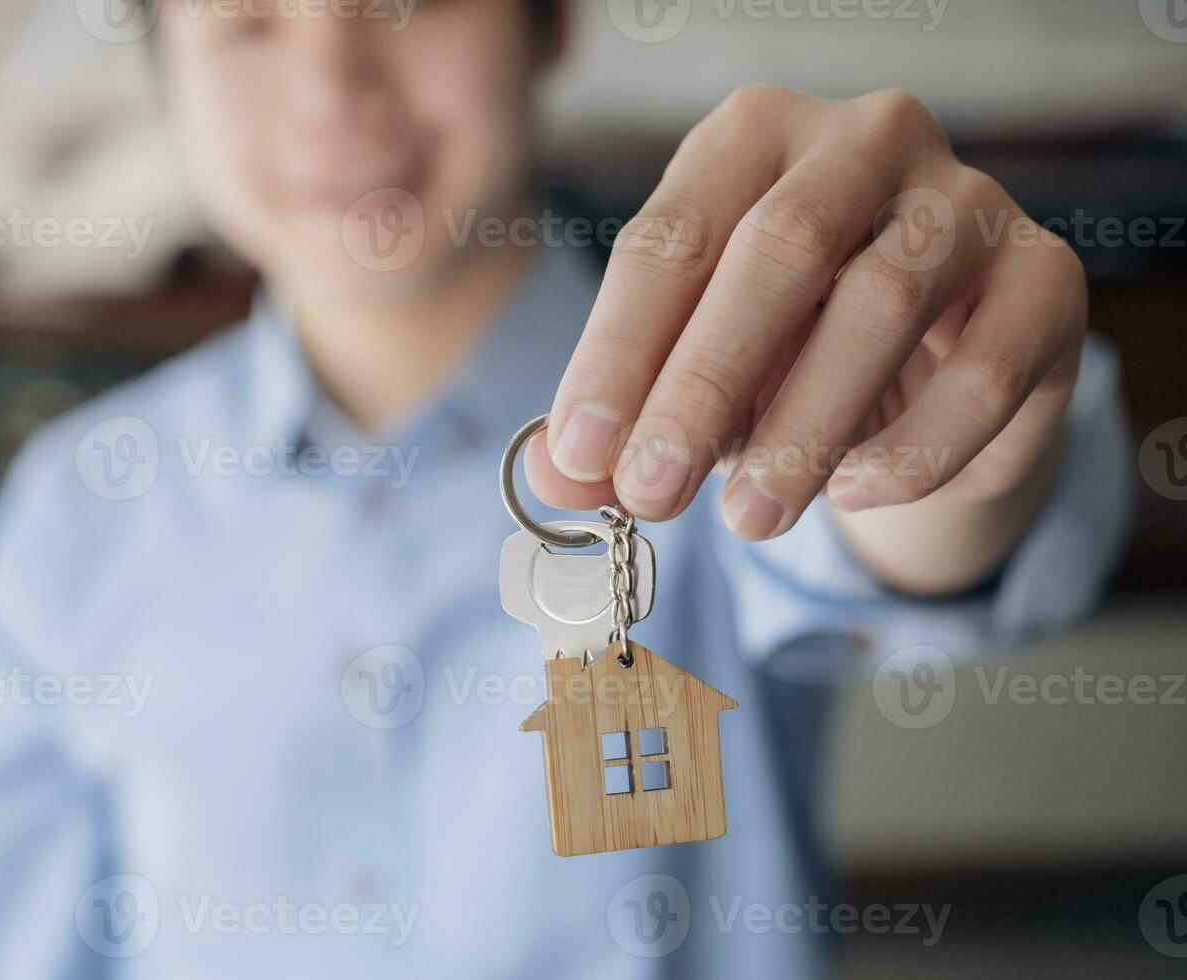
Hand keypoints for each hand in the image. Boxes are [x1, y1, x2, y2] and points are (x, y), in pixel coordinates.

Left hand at [526, 85, 1085, 546]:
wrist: (930, 365)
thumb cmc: (784, 349)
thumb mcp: (689, 372)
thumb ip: (624, 419)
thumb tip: (555, 480)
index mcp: (753, 137)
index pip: (672, 236)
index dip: (618, 351)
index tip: (581, 455)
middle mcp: (865, 140)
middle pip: (782, 248)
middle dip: (704, 384)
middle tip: (651, 492)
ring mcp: (968, 199)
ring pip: (886, 303)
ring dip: (805, 427)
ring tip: (750, 519)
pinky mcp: (1046, 277)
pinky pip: (984, 372)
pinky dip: (911, 448)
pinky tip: (851, 493)